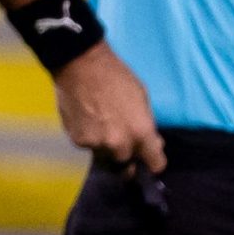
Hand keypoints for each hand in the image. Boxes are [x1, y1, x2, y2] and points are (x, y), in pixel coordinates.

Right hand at [55, 43, 166, 172]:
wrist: (82, 67)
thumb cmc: (118, 78)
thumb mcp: (143, 99)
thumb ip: (147, 125)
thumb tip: (153, 143)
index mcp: (141, 133)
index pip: (155, 165)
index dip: (154, 163)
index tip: (151, 161)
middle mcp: (120, 145)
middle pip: (126, 167)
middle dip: (127, 158)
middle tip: (124, 144)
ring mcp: (96, 145)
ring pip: (105, 160)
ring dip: (108, 152)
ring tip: (105, 131)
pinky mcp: (78, 142)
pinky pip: (89, 148)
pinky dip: (91, 140)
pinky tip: (89, 122)